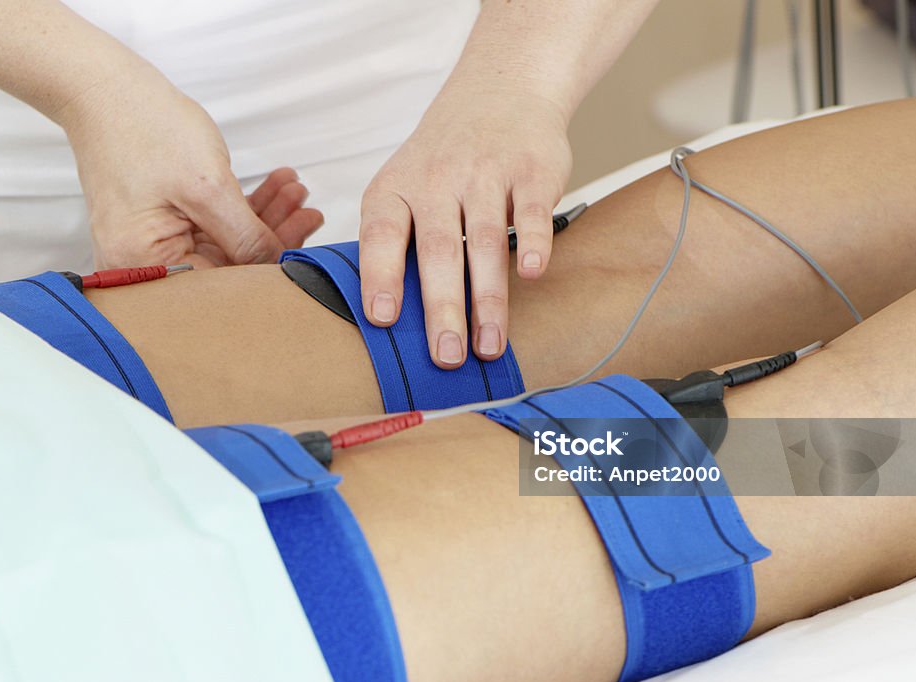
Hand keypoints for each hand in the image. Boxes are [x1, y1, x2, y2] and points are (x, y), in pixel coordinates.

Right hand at [62, 74, 321, 268]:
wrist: (104, 90)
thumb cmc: (144, 128)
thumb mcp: (209, 187)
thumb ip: (246, 236)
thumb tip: (275, 268)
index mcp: (143, 264)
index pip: (219, 288)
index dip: (266, 269)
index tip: (304, 248)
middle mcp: (140, 264)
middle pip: (223, 268)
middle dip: (270, 238)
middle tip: (308, 214)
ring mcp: (148, 245)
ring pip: (222, 244)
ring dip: (263, 219)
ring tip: (296, 195)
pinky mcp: (159, 226)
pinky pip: (208, 227)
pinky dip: (241, 210)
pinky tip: (275, 190)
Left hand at [359, 85, 571, 367]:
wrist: (501, 91)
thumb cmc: (445, 159)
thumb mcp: (406, 185)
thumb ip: (399, 242)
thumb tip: (392, 323)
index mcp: (396, 188)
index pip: (381, 235)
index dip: (381, 276)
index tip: (384, 319)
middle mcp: (437, 179)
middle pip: (438, 250)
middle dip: (443, 309)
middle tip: (447, 356)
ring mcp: (485, 173)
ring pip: (484, 241)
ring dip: (488, 298)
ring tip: (490, 345)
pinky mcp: (531, 171)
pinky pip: (533, 211)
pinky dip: (534, 241)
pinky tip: (532, 274)